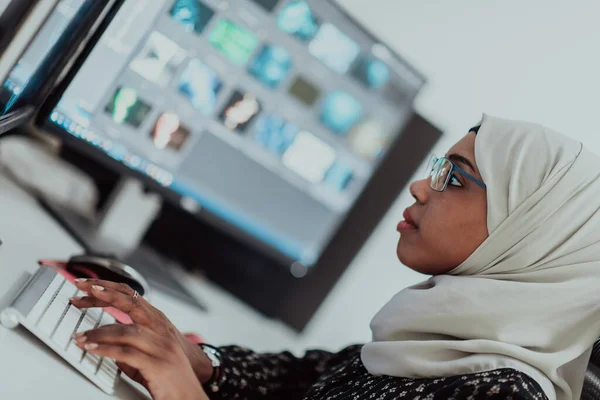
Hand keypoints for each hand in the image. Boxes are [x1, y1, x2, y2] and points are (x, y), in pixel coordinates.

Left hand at [70, 280, 213, 393]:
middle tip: (77, 296)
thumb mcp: (150, 355)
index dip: (109, 289)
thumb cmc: (171, 376)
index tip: (88, 286)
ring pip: (126, 330)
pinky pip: (127, 353)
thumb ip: (130, 347)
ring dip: (98, 333)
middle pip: (130, 302)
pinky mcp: (158, 364)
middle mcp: (161, 329)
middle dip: (101, 295)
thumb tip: (107, 345)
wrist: (191, 395)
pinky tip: (92, 349)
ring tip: (80, 337)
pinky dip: (106, 350)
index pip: (132, 297)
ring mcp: (161, 346)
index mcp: (159, 322)